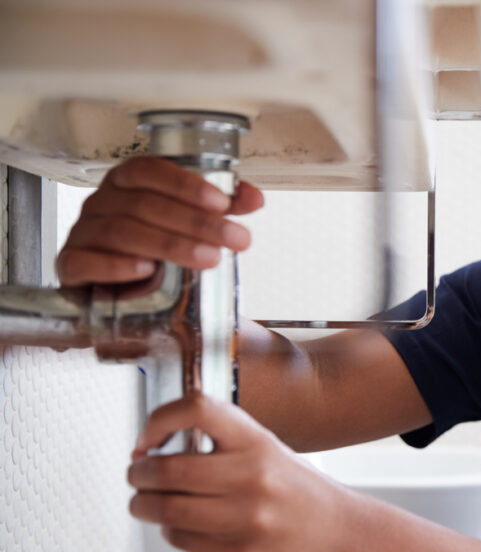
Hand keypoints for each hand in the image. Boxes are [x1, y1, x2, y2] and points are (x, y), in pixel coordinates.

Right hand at [57, 156, 263, 286]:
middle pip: (143, 204)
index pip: (148, 170)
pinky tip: (146, 270)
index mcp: (126, 185)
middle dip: (195, 221)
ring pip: (121, 231)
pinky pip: (85, 261)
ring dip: (170, 245)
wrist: (126, 297)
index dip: (185, 184)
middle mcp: (101, 204)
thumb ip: (220, 210)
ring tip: (209, 259)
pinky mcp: (71, 267)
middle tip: (234, 239)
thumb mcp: (190, 228)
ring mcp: (83, 234)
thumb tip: (254, 198)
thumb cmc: (155, 252)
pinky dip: (117, 265)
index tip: (224, 203)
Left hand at [127, 395, 352, 551]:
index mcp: (257, 441)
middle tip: (137, 475)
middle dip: (139, 474)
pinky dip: (168, 530)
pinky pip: (181, 539)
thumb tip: (153, 450)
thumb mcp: (266, 448)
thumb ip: (220, 443)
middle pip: (166, 469)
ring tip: (145, 503)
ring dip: (143, 505)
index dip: (159, 420)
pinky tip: (179, 525)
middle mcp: (253, 475)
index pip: (197, 409)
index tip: (147, 439)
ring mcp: (247, 517)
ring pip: (165, 509)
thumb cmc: (297, 489)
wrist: (339, 531)